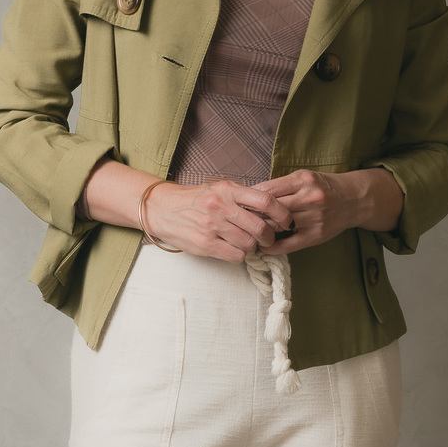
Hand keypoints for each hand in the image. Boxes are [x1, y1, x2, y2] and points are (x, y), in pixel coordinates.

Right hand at [140, 177, 280, 260]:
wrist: (161, 209)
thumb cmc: (194, 200)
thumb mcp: (219, 190)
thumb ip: (243, 197)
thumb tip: (273, 209)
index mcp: (228, 190)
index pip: (266, 201)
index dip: (282, 214)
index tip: (286, 222)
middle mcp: (221, 206)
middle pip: (260, 227)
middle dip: (268, 237)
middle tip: (266, 239)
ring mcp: (212, 226)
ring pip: (249, 244)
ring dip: (252, 247)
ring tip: (244, 243)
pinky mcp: (205, 244)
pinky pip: (236, 256)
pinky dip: (239, 255)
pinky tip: (232, 249)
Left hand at [235, 168, 403, 254]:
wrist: (353, 200)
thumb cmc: (323, 187)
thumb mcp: (303, 178)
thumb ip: (280, 185)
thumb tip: (249, 195)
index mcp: (303, 180)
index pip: (268, 191)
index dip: (250, 199)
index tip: (238, 204)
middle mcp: (310, 198)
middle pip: (272, 209)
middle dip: (253, 216)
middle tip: (238, 221)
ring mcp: (315, 218)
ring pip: (278, 226)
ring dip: (261, 231)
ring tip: (247, 233)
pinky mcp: (317, 235)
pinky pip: (290, 244)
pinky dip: (273, 247)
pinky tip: (263, 247)